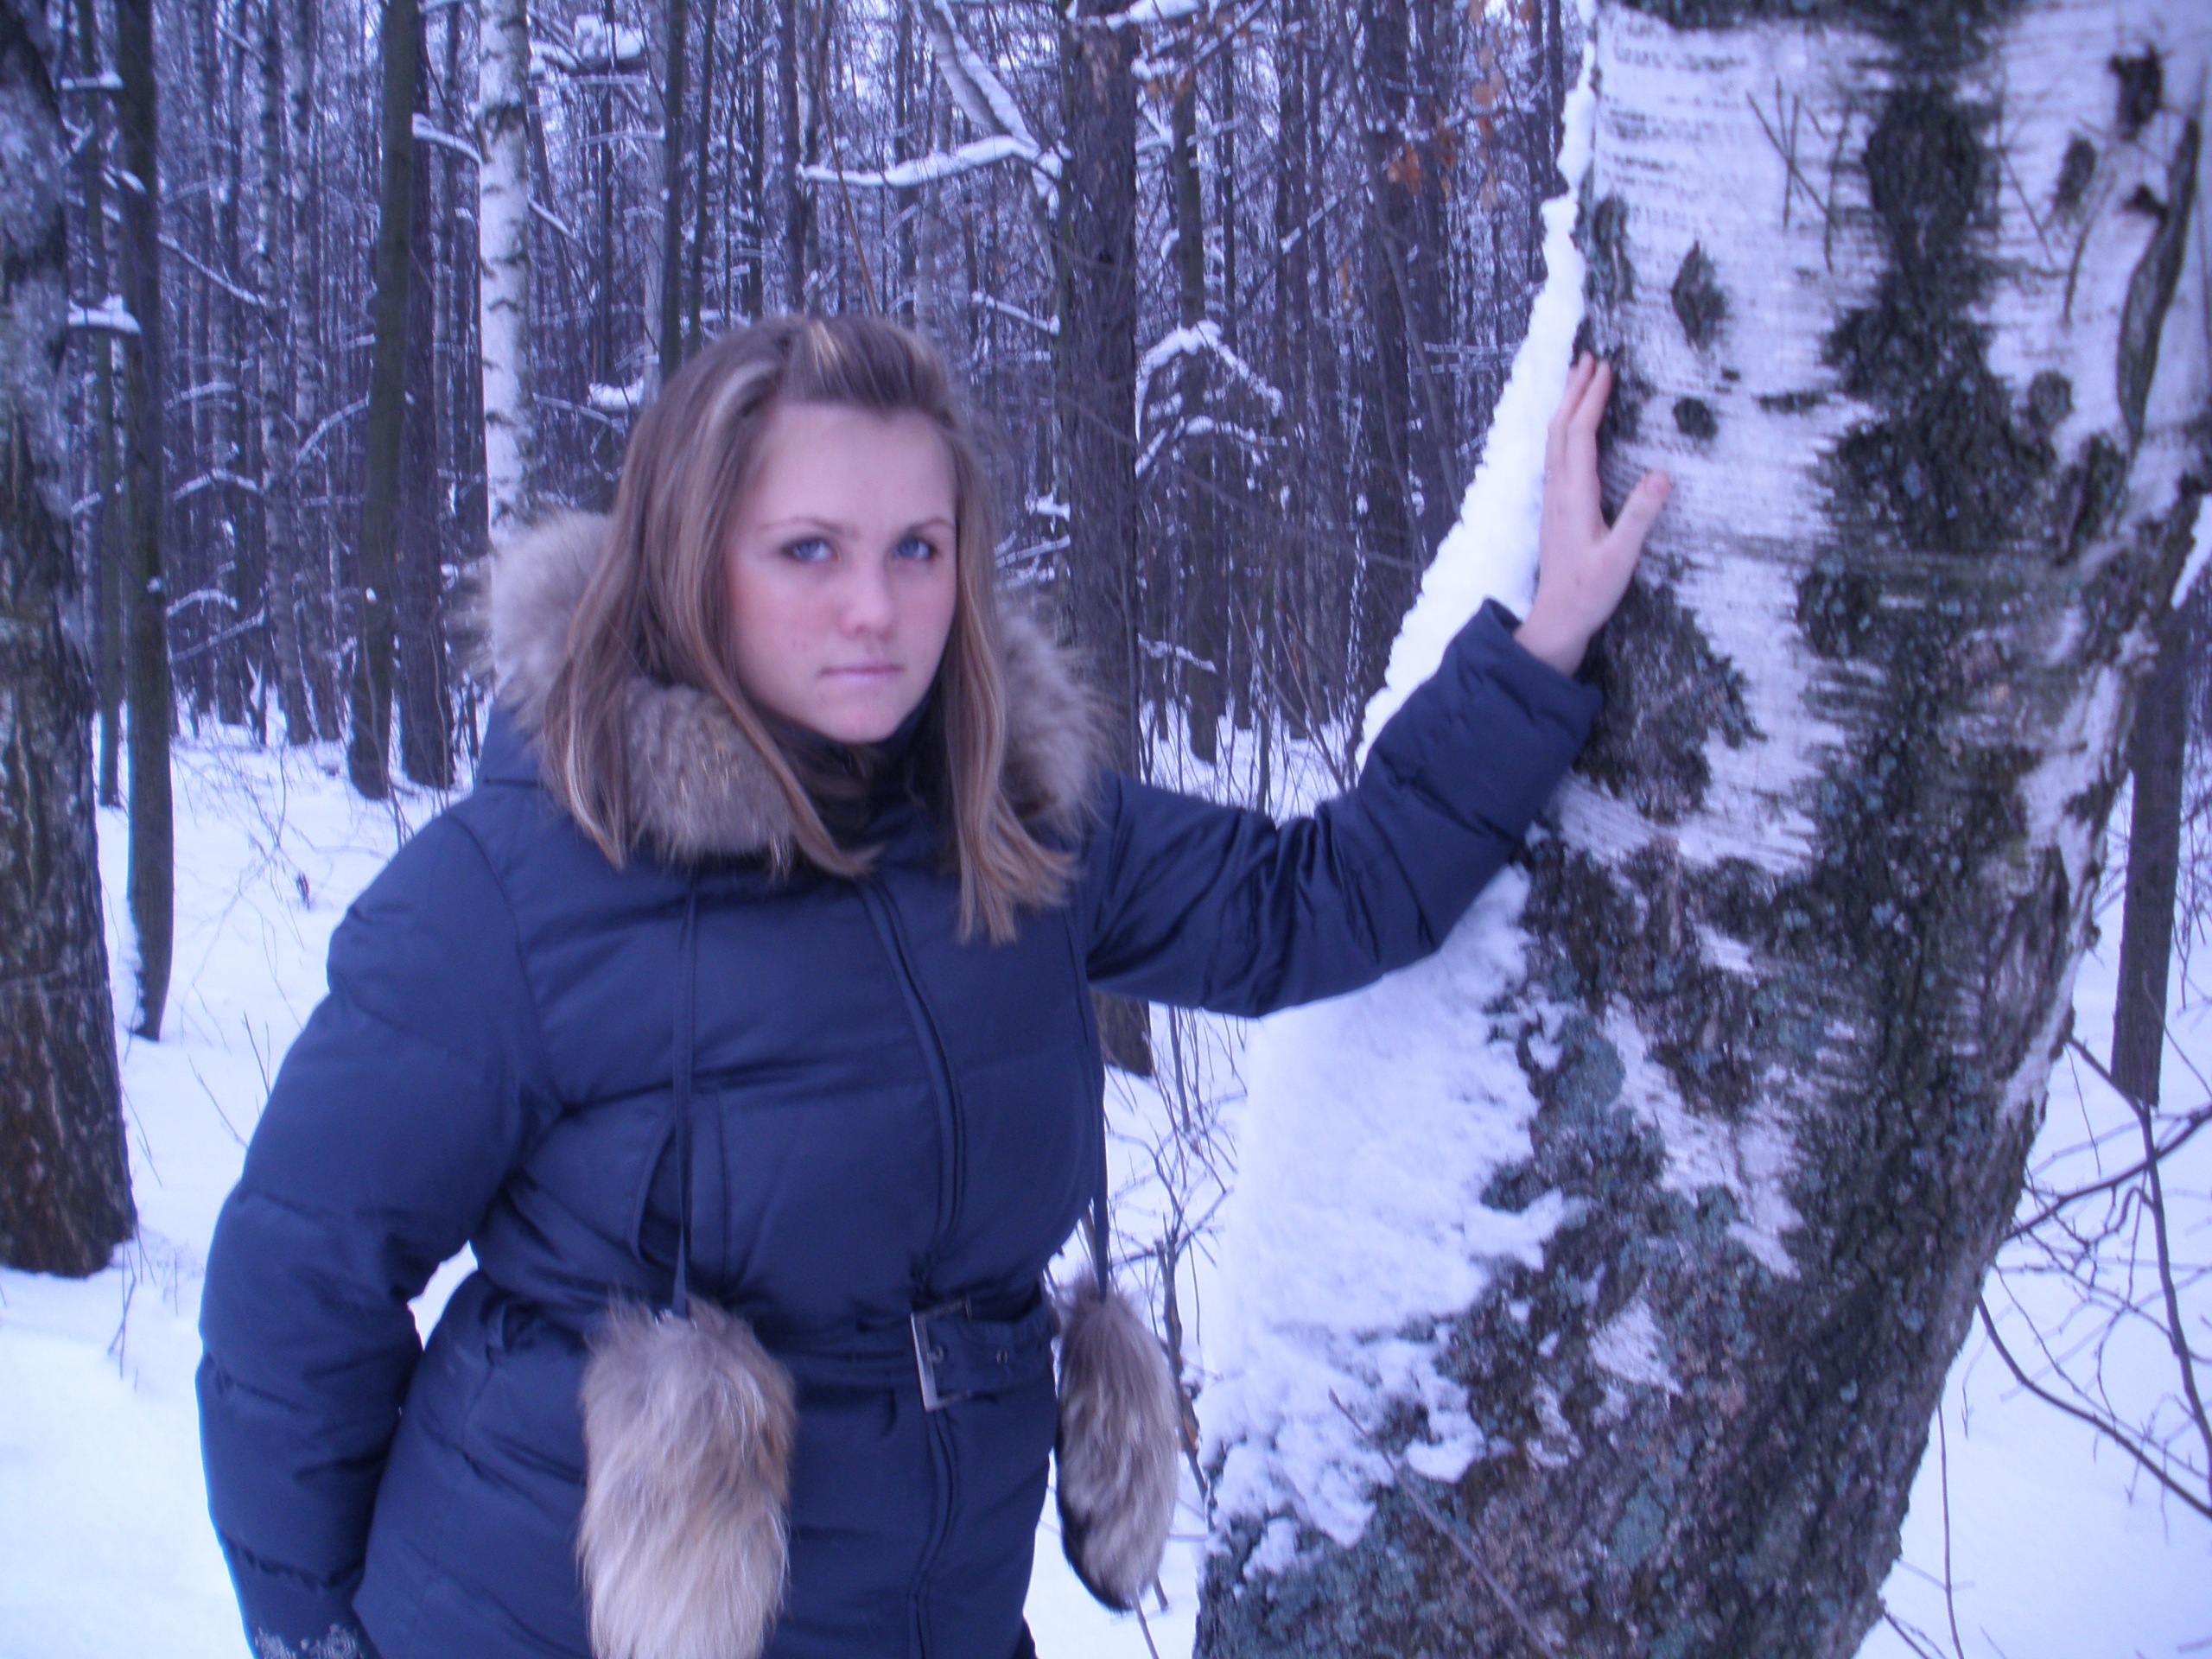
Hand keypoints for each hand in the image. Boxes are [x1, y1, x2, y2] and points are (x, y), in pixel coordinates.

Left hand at [1515, 353, 1669, 675]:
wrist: (1557, 620)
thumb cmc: (1589, 592)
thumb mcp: (1621, 558)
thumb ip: (1640, 517)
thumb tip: (1661, 476)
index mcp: (1575, 497)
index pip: (1581, 436)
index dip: (1592, 400)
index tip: (1605, 368)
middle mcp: (1559, 492)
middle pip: (1561, 430)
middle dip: (1575, 392)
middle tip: (1589, 358)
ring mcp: (1553, 500)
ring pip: (1554, 442)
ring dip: (1566, 408)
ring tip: (1578, 381)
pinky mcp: (1555, 510)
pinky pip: (1555, 457)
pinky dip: (1564, 431)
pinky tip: (1571, 431)